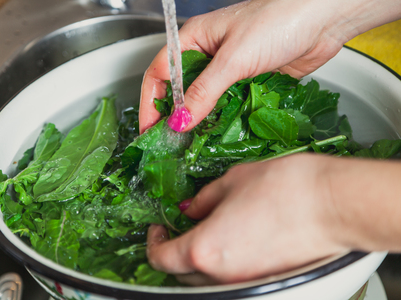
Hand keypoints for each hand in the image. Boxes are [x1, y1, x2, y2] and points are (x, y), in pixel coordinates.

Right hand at [139, 0, 400, 132]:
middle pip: (181, 92)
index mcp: (195, 40)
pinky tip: (222, 136)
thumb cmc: (279, 18)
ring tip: (194, 147)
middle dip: (175, 117)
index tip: (150, 130)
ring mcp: (230, 72)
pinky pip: (229, 107)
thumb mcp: (234, 57)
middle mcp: (209, 56)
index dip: (152, 103)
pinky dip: (224, 121)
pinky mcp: (249, 83)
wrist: (325, 16)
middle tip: (171, 145)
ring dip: (201, 123)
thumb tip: (181, 121)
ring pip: (206, 102)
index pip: (161, 74)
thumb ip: (205, 91)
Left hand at [147, 154, 349, 284]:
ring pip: (204, 279)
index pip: (161, 257)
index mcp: (204, 250)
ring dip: (197, 259)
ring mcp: (245, 282)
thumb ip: (204, 200)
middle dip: (174, 250)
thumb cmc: (287, 190)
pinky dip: (221, 263)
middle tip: (179, 227)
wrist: (334, 205)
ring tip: (206, 231)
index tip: (158, 226)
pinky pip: (230, 277)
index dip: (153, 241)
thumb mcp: (232, 182)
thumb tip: (191, 208)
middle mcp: (221, 275)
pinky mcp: (265, 281)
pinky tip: (231, 240)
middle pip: (180, 272)